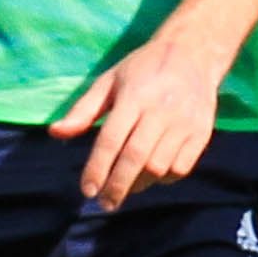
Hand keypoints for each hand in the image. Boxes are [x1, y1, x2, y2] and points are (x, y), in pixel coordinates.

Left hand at [50, 32, 224, 207]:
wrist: (193, 53)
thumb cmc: (142, 70)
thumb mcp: (108, 81)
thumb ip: (83, 110)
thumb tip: (55, 134)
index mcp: (134, 96)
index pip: (111, 140)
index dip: (97, 168)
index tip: (87, 190)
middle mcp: (161, 110)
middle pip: (135, 158)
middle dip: (117, 186)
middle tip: (104, 203)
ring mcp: (185, 122)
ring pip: (159, 167)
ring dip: (139, 183)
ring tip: (125, 186)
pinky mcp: (202, 132)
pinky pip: (181, 167)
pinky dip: (164, 179)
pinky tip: (152, 175)